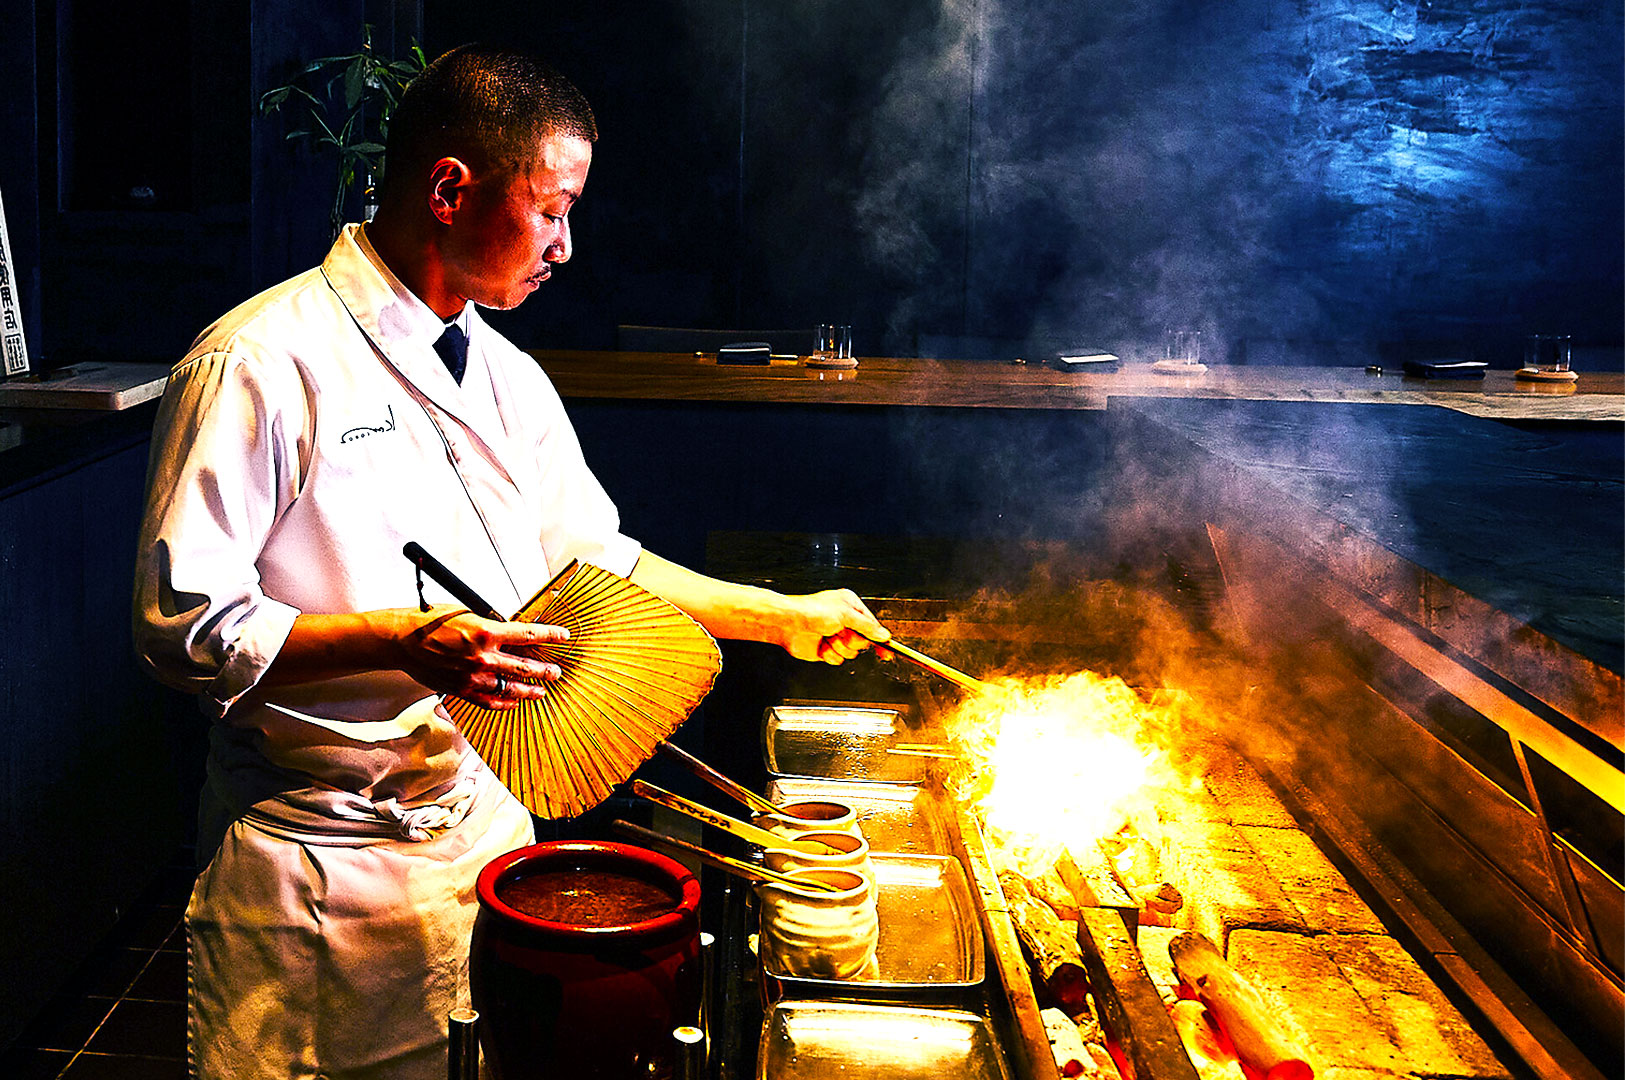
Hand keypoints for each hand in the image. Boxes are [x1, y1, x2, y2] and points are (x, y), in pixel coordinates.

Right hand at [395, 606, 569, 709]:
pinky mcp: (461, 689)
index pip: (529, 635)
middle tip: (556, 671)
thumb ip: (490, 625)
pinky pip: (490, 700)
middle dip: (545, 669)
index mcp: (486, 633)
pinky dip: (505, 702)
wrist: (402, 640)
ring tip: (542, 690)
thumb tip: (510, 632)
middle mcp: (482, 657)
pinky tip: (514, 701)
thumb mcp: (467, 613)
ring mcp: (473, 676)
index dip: (550, 635)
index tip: (563, 636)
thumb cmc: (431, 621)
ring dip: (529, 689)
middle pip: (525, 666)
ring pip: (511, 687)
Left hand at [776, 589, 890, 664]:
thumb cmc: (810, 611)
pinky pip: (838, 660)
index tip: (888, 650)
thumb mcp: (845, 614)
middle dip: (851, 640)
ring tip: (827, 637)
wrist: (787, 624)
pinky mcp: (827, 650)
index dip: (880, 638)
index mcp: (851, 606)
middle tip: (839, 632)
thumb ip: (868, 626)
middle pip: (863, 641)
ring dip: (838, 647)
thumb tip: (884, 635)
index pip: (873, 625)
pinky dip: (829, 655)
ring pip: (851, 653)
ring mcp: (836, 636)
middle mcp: (845, 621)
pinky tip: (821, 646)